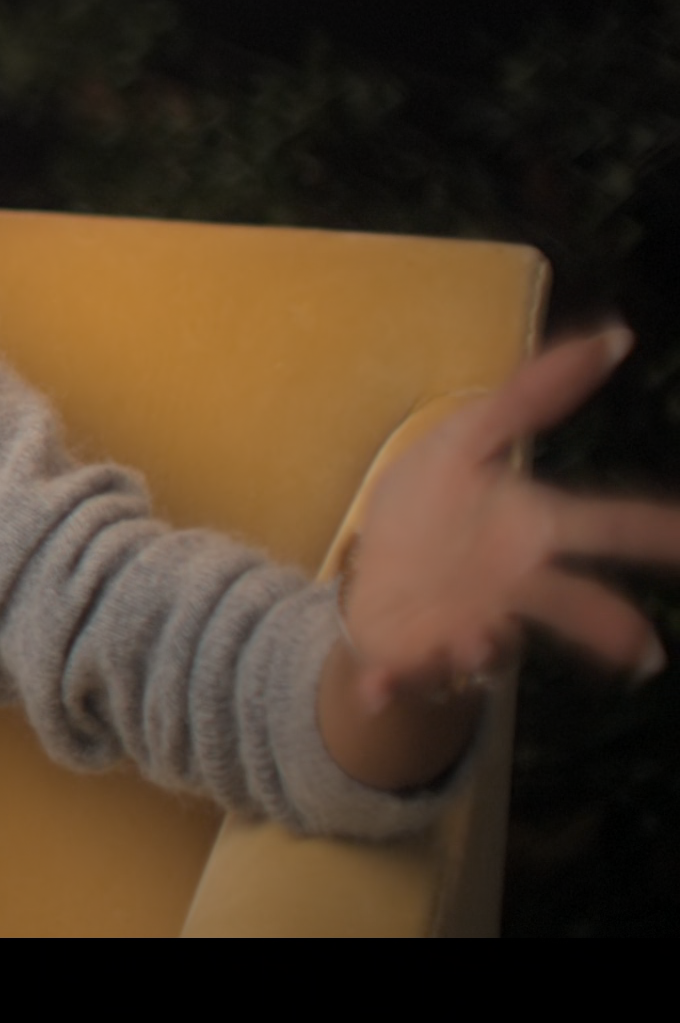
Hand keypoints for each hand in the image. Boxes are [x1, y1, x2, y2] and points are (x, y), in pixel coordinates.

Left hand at [321, 327, 679, 788]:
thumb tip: (614, 335)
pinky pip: (396, 674)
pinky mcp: (400, 649)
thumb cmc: (440, 501)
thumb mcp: (473, 435)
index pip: (605, 528)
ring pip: (489, 649)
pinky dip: (387, 684)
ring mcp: (460, 624)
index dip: (654, 533)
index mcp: (530, 531)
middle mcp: (511, 588)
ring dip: (485, 652)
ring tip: (477, 646)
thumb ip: (536, 392)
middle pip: (570, 605)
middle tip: (643, 654)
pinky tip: (371, 687)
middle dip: (604, 626)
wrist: (373, 566)